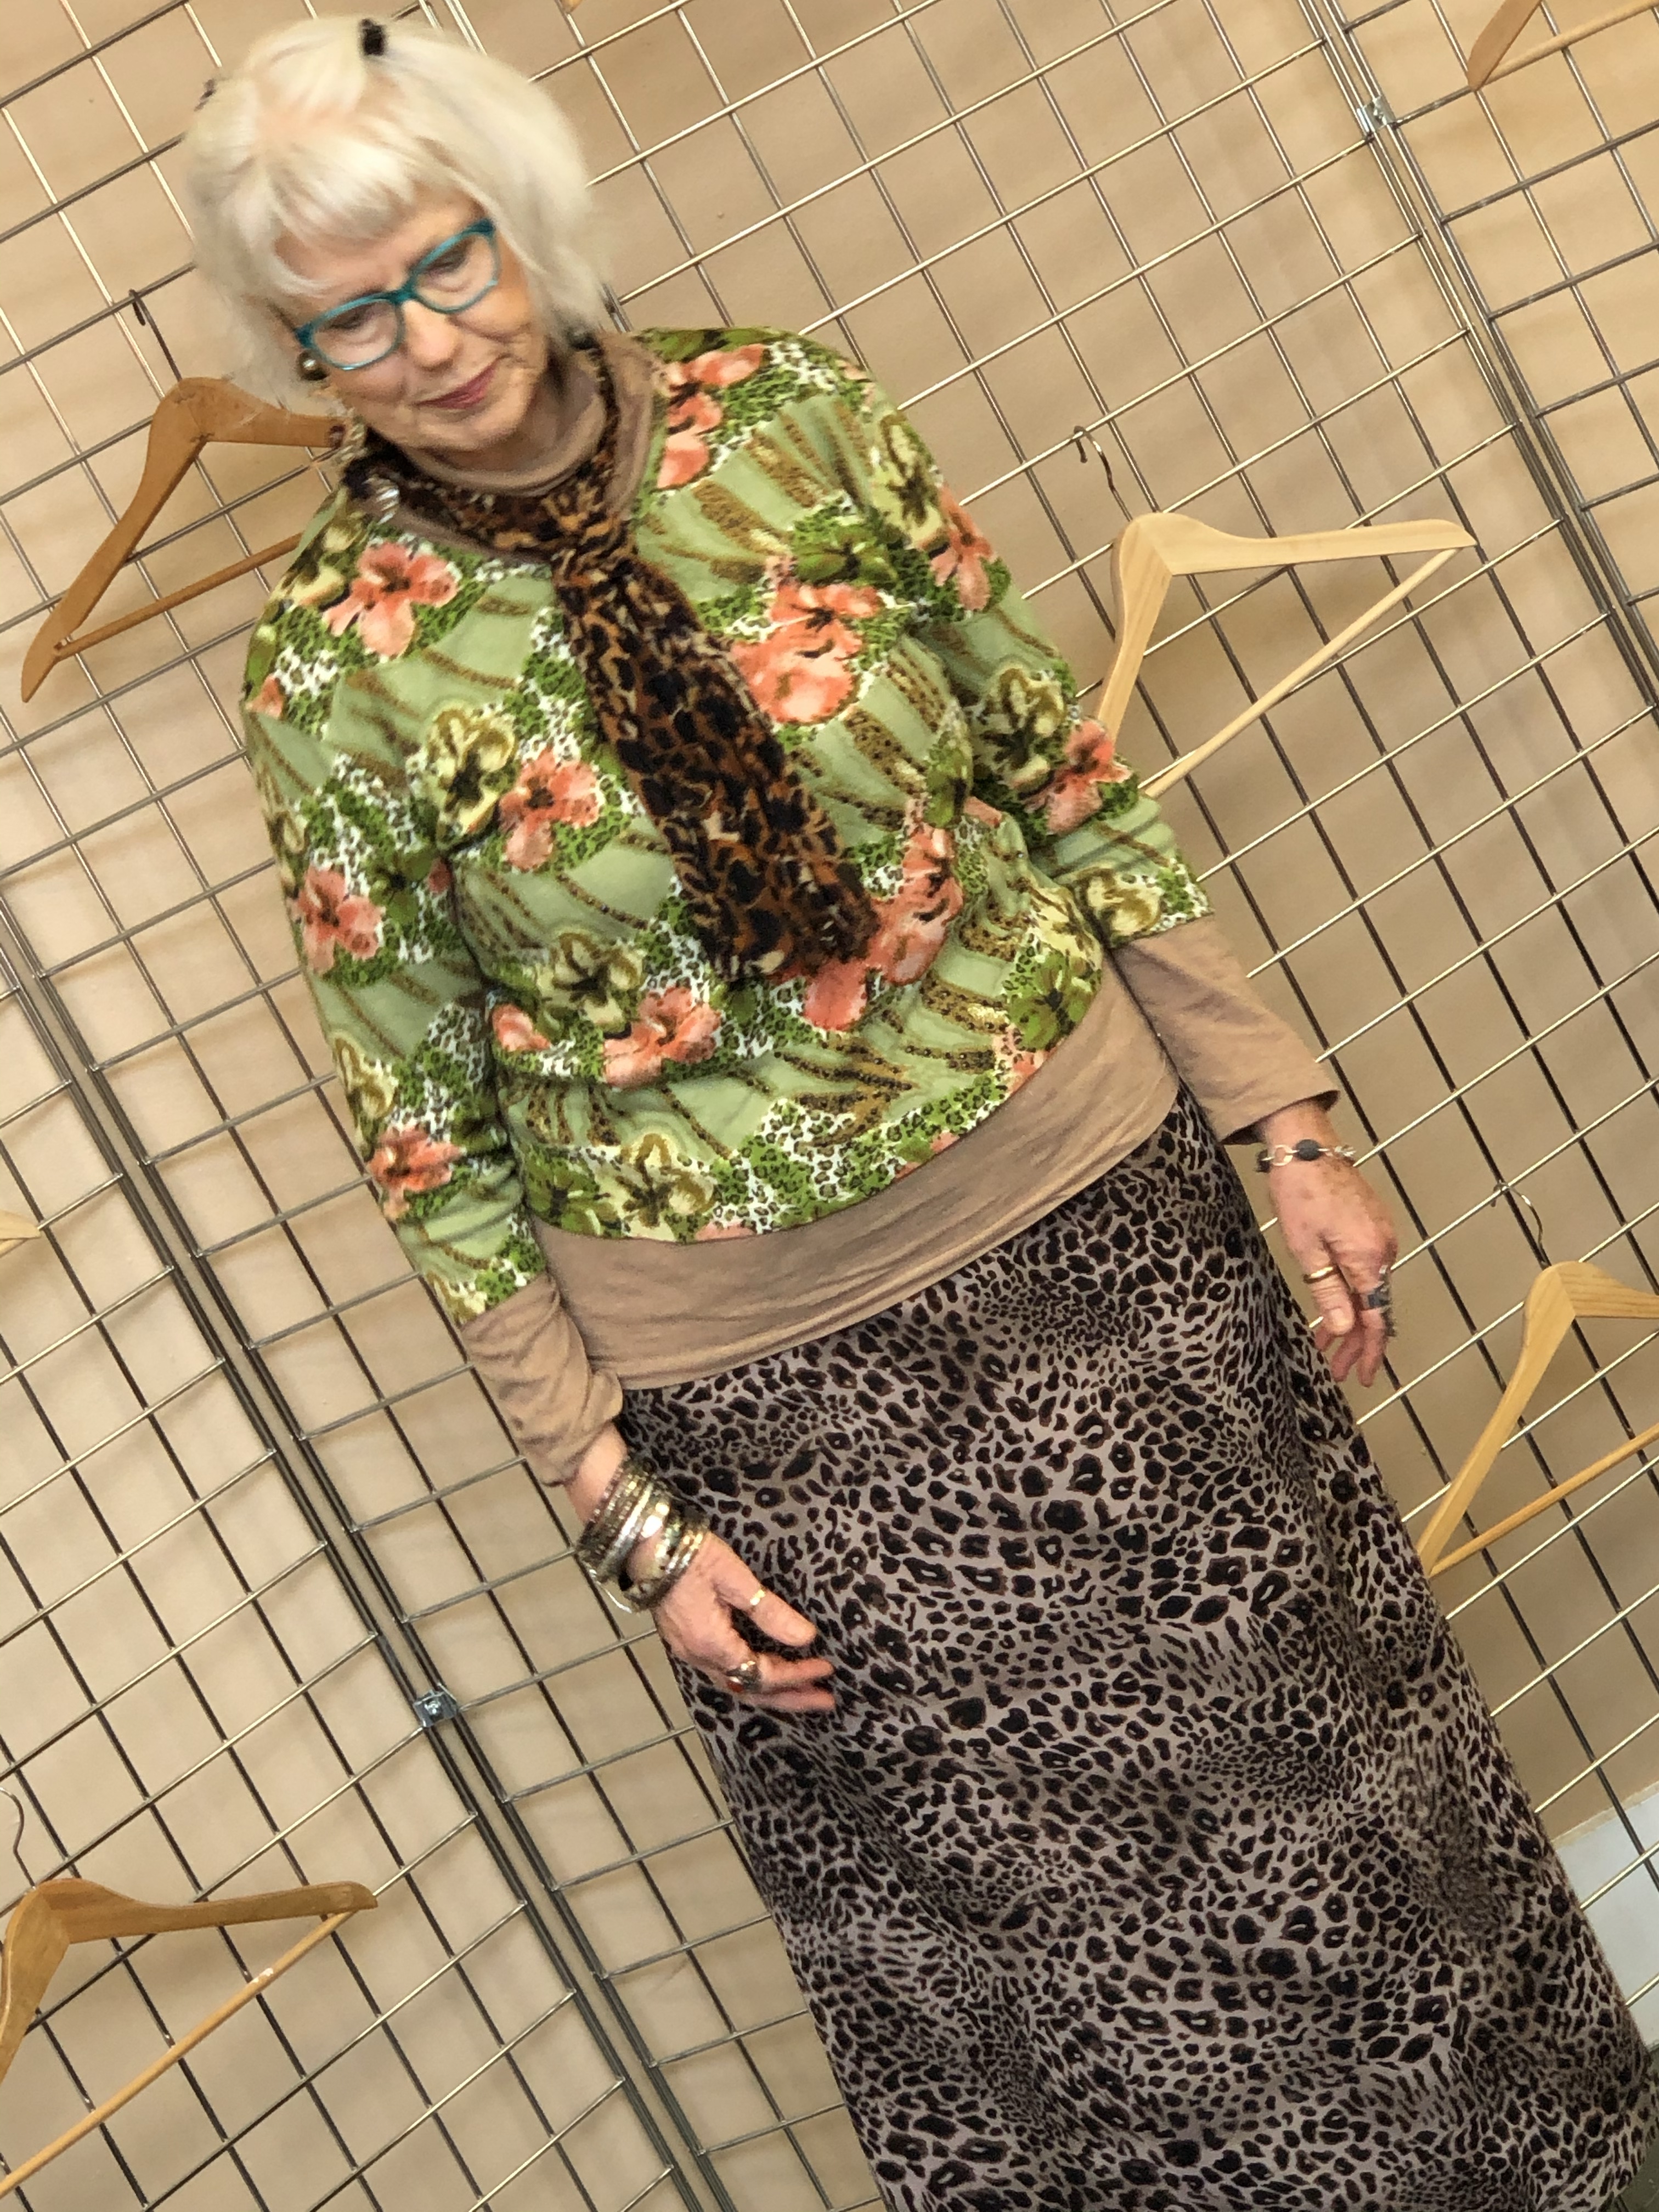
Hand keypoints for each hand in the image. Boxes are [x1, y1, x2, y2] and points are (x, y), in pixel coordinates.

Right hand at [568, 1427, 834, 1711]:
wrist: (642, 1542)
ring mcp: (688, 1650)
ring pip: (735, 1683)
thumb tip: (805, 1638)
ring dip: (771, 1690)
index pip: (761, 1674)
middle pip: (749, 1690)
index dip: (796, 1674)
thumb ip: (769, 1612)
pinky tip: (765, 1671)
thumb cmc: (688, 1553)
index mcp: (710, 1644)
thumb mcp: (734, 1578)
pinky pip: (724, 1670)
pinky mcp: (685, 1639)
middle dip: (789, 1697)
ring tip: (803, 1691)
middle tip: (824, 1700)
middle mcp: (697, 1656)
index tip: (825, 1668)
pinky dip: (750, 1677)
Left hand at [1257, 1102, 1398, 1387]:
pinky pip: (1366, 1268)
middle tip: (1338, 1367)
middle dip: (1355, 1340)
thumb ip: (1328, 1291)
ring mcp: (1380, 1235)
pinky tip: (1335, 1302)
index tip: (1364, 1375)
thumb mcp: (1306, 1249)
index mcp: (1369, 1257)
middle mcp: (1383, 1248)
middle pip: (1374, 1307)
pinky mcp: (1372, 1225)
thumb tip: (1343, 1327)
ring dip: (1350, 1316)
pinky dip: (1352, 1290)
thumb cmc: (1301, 1190)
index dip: (1370, 1351)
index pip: (1376, 1317)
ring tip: (1328, 1342)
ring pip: (1369, 1288)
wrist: (1306, 1145)